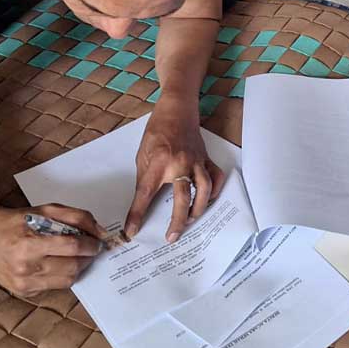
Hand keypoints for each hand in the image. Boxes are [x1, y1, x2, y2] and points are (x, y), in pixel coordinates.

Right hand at [0, 203, 105, 296]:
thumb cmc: (18, 221)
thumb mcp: (46, 210)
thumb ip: (76, 217)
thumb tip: (100, 232)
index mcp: (29, 243)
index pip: (71, 247)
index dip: (90, 245)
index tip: (97, 242)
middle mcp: (25, 266)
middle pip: (71, 267)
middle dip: (86, 258)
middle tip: (90, 249)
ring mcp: (23, 282)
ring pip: (66, 280)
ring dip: (77, 268)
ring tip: (75, 256)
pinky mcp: (23, 291)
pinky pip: (54, 286)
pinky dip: (62, 275)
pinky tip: (57, 263)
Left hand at [126, 102, 224, 242]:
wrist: (177, 110)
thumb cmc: (157, 131)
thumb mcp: (142, 155)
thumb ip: (144, 179)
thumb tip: (142, 203)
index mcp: (158, 163)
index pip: (145, 195)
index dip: (137, 215)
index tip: (132, 231)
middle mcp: (179, 163)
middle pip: (181, 198)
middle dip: (177, 222)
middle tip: (172, 237)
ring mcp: (195, 161)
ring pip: (203, 190)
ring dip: (198, 208)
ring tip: (191, 219)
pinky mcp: (205, 158)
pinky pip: (215, 177)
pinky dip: (214, 190)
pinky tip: (208, 199)